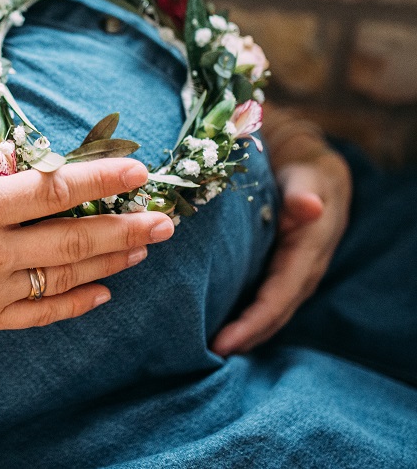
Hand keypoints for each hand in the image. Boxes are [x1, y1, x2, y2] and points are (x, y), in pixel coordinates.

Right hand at [0, 79, 175, 342]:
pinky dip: (75, 304)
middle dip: (125, 228)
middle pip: (72, 240)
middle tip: (165, 221)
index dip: (100, 179)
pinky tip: (101, 292)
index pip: (52, 189)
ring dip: (109, 262)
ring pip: (64, 278)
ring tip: (143, 248)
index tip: (138, 170)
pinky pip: (40, 313)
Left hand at [213, 138, 350, 355]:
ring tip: (214, 349)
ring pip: (272, 311)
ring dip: (248, 332)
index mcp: (308, 251)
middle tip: (211, 355)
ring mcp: (295, 272)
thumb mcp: (306, 177)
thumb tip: (309, 208)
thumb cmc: (304, 172)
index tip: (224, 342)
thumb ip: (304, 193)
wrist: (314, 170)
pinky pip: (268, 299)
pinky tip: (225, 326)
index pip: (279, 296)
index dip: (253, 322)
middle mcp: (304, 269)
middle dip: (246, 336)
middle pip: (275, 313)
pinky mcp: (283, 269)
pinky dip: (249, 317)